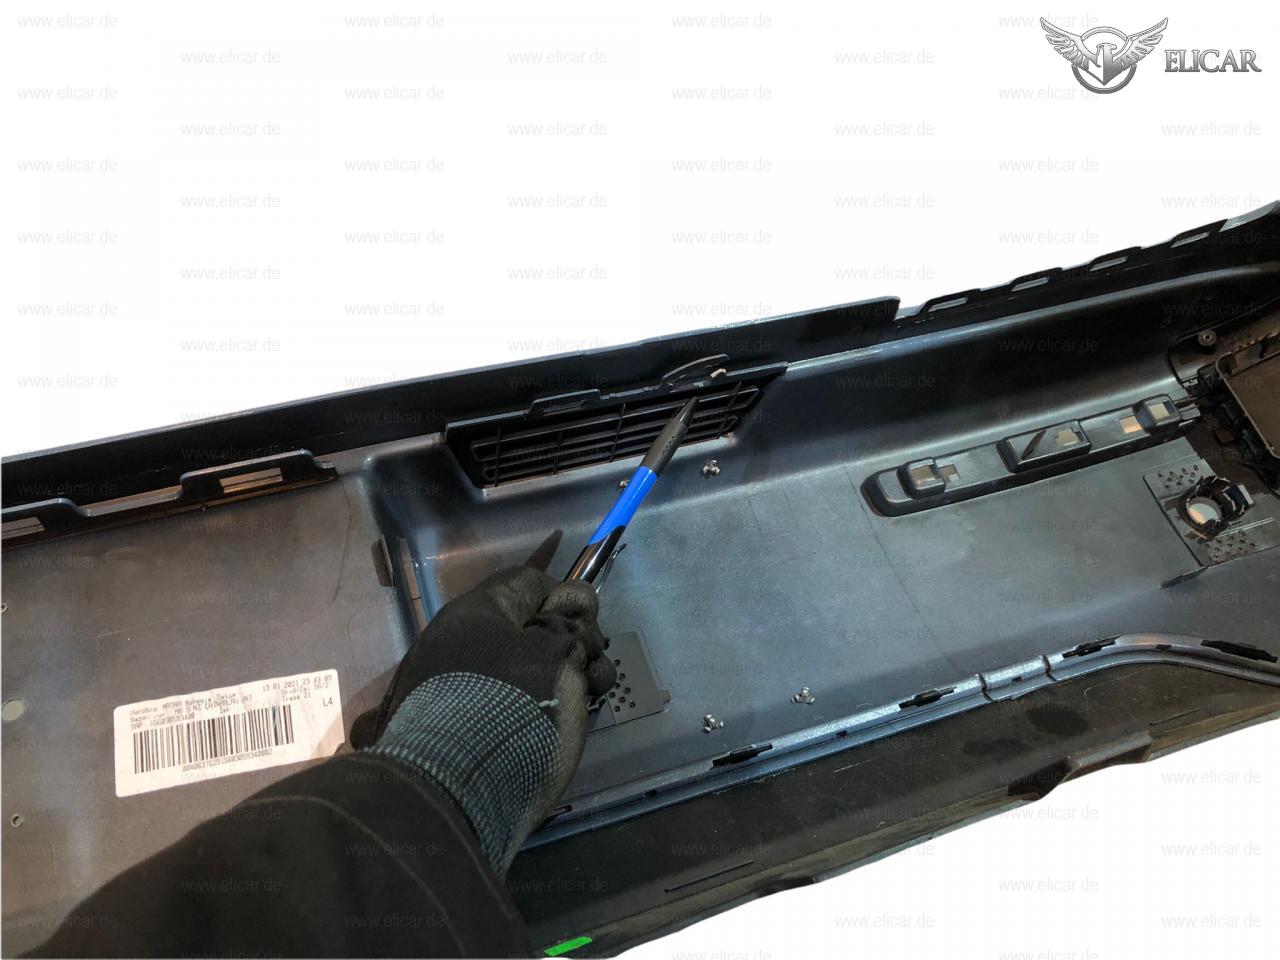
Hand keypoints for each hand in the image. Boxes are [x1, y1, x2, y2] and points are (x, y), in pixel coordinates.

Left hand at [358, 567, 616, 869]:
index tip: (589, 620)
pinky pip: (515, 701)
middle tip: (595, 660)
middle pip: (531, 626)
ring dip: (570, 672)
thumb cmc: (512, 702)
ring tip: (595, 690)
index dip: (565, 595)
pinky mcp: (471, 728)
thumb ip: (571, 628)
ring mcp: (465, 689)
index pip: (526, 583)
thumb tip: (570, 620)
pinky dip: (546, 704)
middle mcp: (464, 645)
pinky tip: (573, 715)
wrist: (458, 787)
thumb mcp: (557, 652)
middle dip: (573, 639)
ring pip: (530, 666)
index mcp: (476, 614)